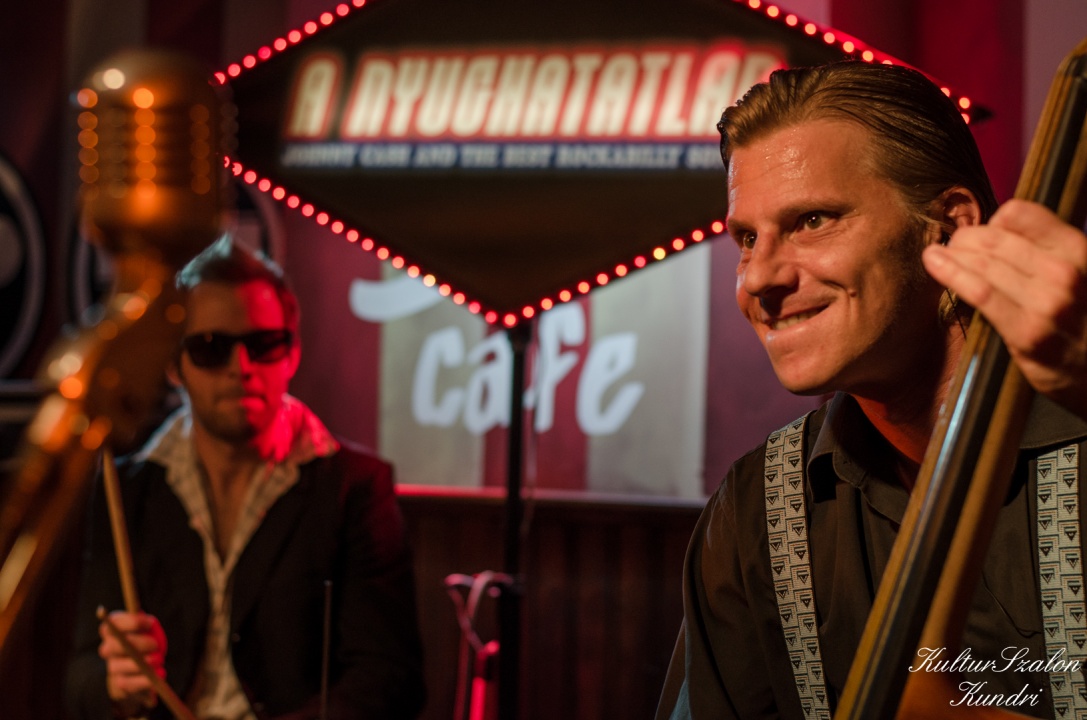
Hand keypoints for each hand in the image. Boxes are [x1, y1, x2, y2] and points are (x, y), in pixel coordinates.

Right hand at [97, 611, 167, 717]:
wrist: (142, 670)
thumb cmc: (146, 641)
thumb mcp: (147, 629)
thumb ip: (147, 624)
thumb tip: (150, 624)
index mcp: (113, 630)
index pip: (113, 623)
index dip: (131, 622)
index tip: (151, 622)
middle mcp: (108, 648)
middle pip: (115, 645)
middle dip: (138, 644)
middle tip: (155, 644)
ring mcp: (112, 667)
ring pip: (120, 666)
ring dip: (142, 664)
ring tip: (159, 660)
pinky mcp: (119, 684)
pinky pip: (128, 683)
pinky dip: (145, 679)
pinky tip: (159, 674)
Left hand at [922, 199, 1086, 418]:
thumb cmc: (1079, 317)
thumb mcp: (1075, 271)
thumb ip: (1042, 250)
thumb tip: (996, 227)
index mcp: (1076, 249)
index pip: (1020, 214)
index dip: (993, 220)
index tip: (982, 230)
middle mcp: (1065, 272)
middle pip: (995, 238)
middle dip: (966, 238)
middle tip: (953, 245)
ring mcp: (1046, 304)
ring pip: (983, 264)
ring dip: (953, 255)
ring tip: (936, 254)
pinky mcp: (1026, 332)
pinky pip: (979, 293)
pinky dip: (951, 274)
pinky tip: (934, 264)